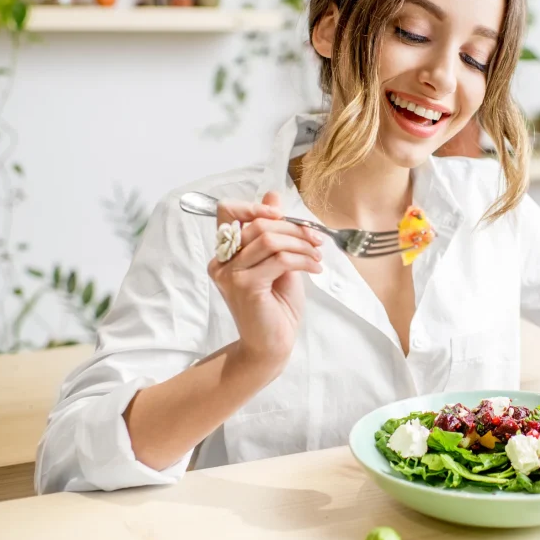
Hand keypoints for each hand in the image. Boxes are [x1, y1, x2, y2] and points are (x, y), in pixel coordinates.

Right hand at [207, 191, 323, 382]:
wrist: (272, 345)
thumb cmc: (276, 306)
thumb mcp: (279, 261)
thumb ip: (274, 231)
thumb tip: (273, 194)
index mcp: (225, 252)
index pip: (227, 211)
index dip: (254, 205)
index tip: (281, 213)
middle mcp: (221, 262)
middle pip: (257, 224)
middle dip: (293, 228)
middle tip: (316, 239)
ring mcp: (230, 274)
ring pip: (269, 239)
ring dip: (301, 243)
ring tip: (317, 254)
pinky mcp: (245, 286)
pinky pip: (279, 259)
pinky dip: (303, 259)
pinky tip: (315, 267)